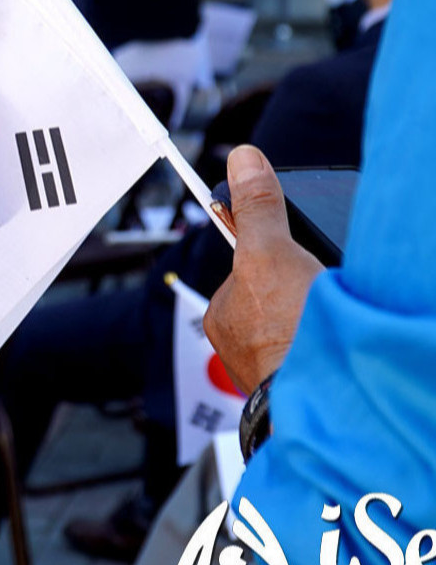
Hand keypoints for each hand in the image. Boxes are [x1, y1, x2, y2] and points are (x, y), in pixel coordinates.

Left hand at [204, 146, 324, 394]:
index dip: (278, 250)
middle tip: (326, 286)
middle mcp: (240, 344)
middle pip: (276, 293)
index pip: (249, 266)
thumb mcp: (269, 255)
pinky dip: (330, 338)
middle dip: (303, 284)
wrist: (326, 405)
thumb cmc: (288, 337)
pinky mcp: (301, 385)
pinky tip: (341, 337)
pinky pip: (315, 347)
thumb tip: (243, 159)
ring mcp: (271, 368)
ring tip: (336, 315)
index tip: (299, 255)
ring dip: (319, 313)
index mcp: (224, 312)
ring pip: (297, 322)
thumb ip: (258, 209)